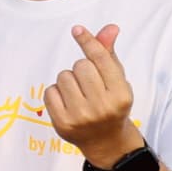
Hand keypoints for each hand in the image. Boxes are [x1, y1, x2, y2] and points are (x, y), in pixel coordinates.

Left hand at [44, 25, 138, 166]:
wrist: (106, 142)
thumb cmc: (111, 105)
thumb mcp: (117, 80)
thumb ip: (109, 54)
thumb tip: (110, 28)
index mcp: (121, 94)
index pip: (100, 60)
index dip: (88, 41)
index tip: (77, 29)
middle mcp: (102, 107)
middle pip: (80, 65)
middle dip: (82, 69)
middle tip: (89, 84)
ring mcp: (81, 117)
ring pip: (63, 76)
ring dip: (68, 80)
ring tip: (79, 94)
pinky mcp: (63, 124)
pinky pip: (50, 91)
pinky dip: (56, 93)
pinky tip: (68, 103)